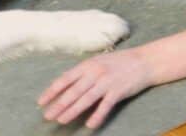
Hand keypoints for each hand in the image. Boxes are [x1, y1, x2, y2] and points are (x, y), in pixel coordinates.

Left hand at [37, 46, 153, 128]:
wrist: (144, 61)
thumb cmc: (119, 62)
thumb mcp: (99, 62)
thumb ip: (84, 73)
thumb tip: (65, 86)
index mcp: (89, 64)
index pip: (66, 78)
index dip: (52, 90)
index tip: (41, 102)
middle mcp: (96, 72)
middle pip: (74, 90)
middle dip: (59, 104)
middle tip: (48, 116)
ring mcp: (107, 81)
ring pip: (86, 98)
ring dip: (72, 111)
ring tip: (62, 121)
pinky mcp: (118, 91)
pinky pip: (106, 105)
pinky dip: (97, 115)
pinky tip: (90, 124)